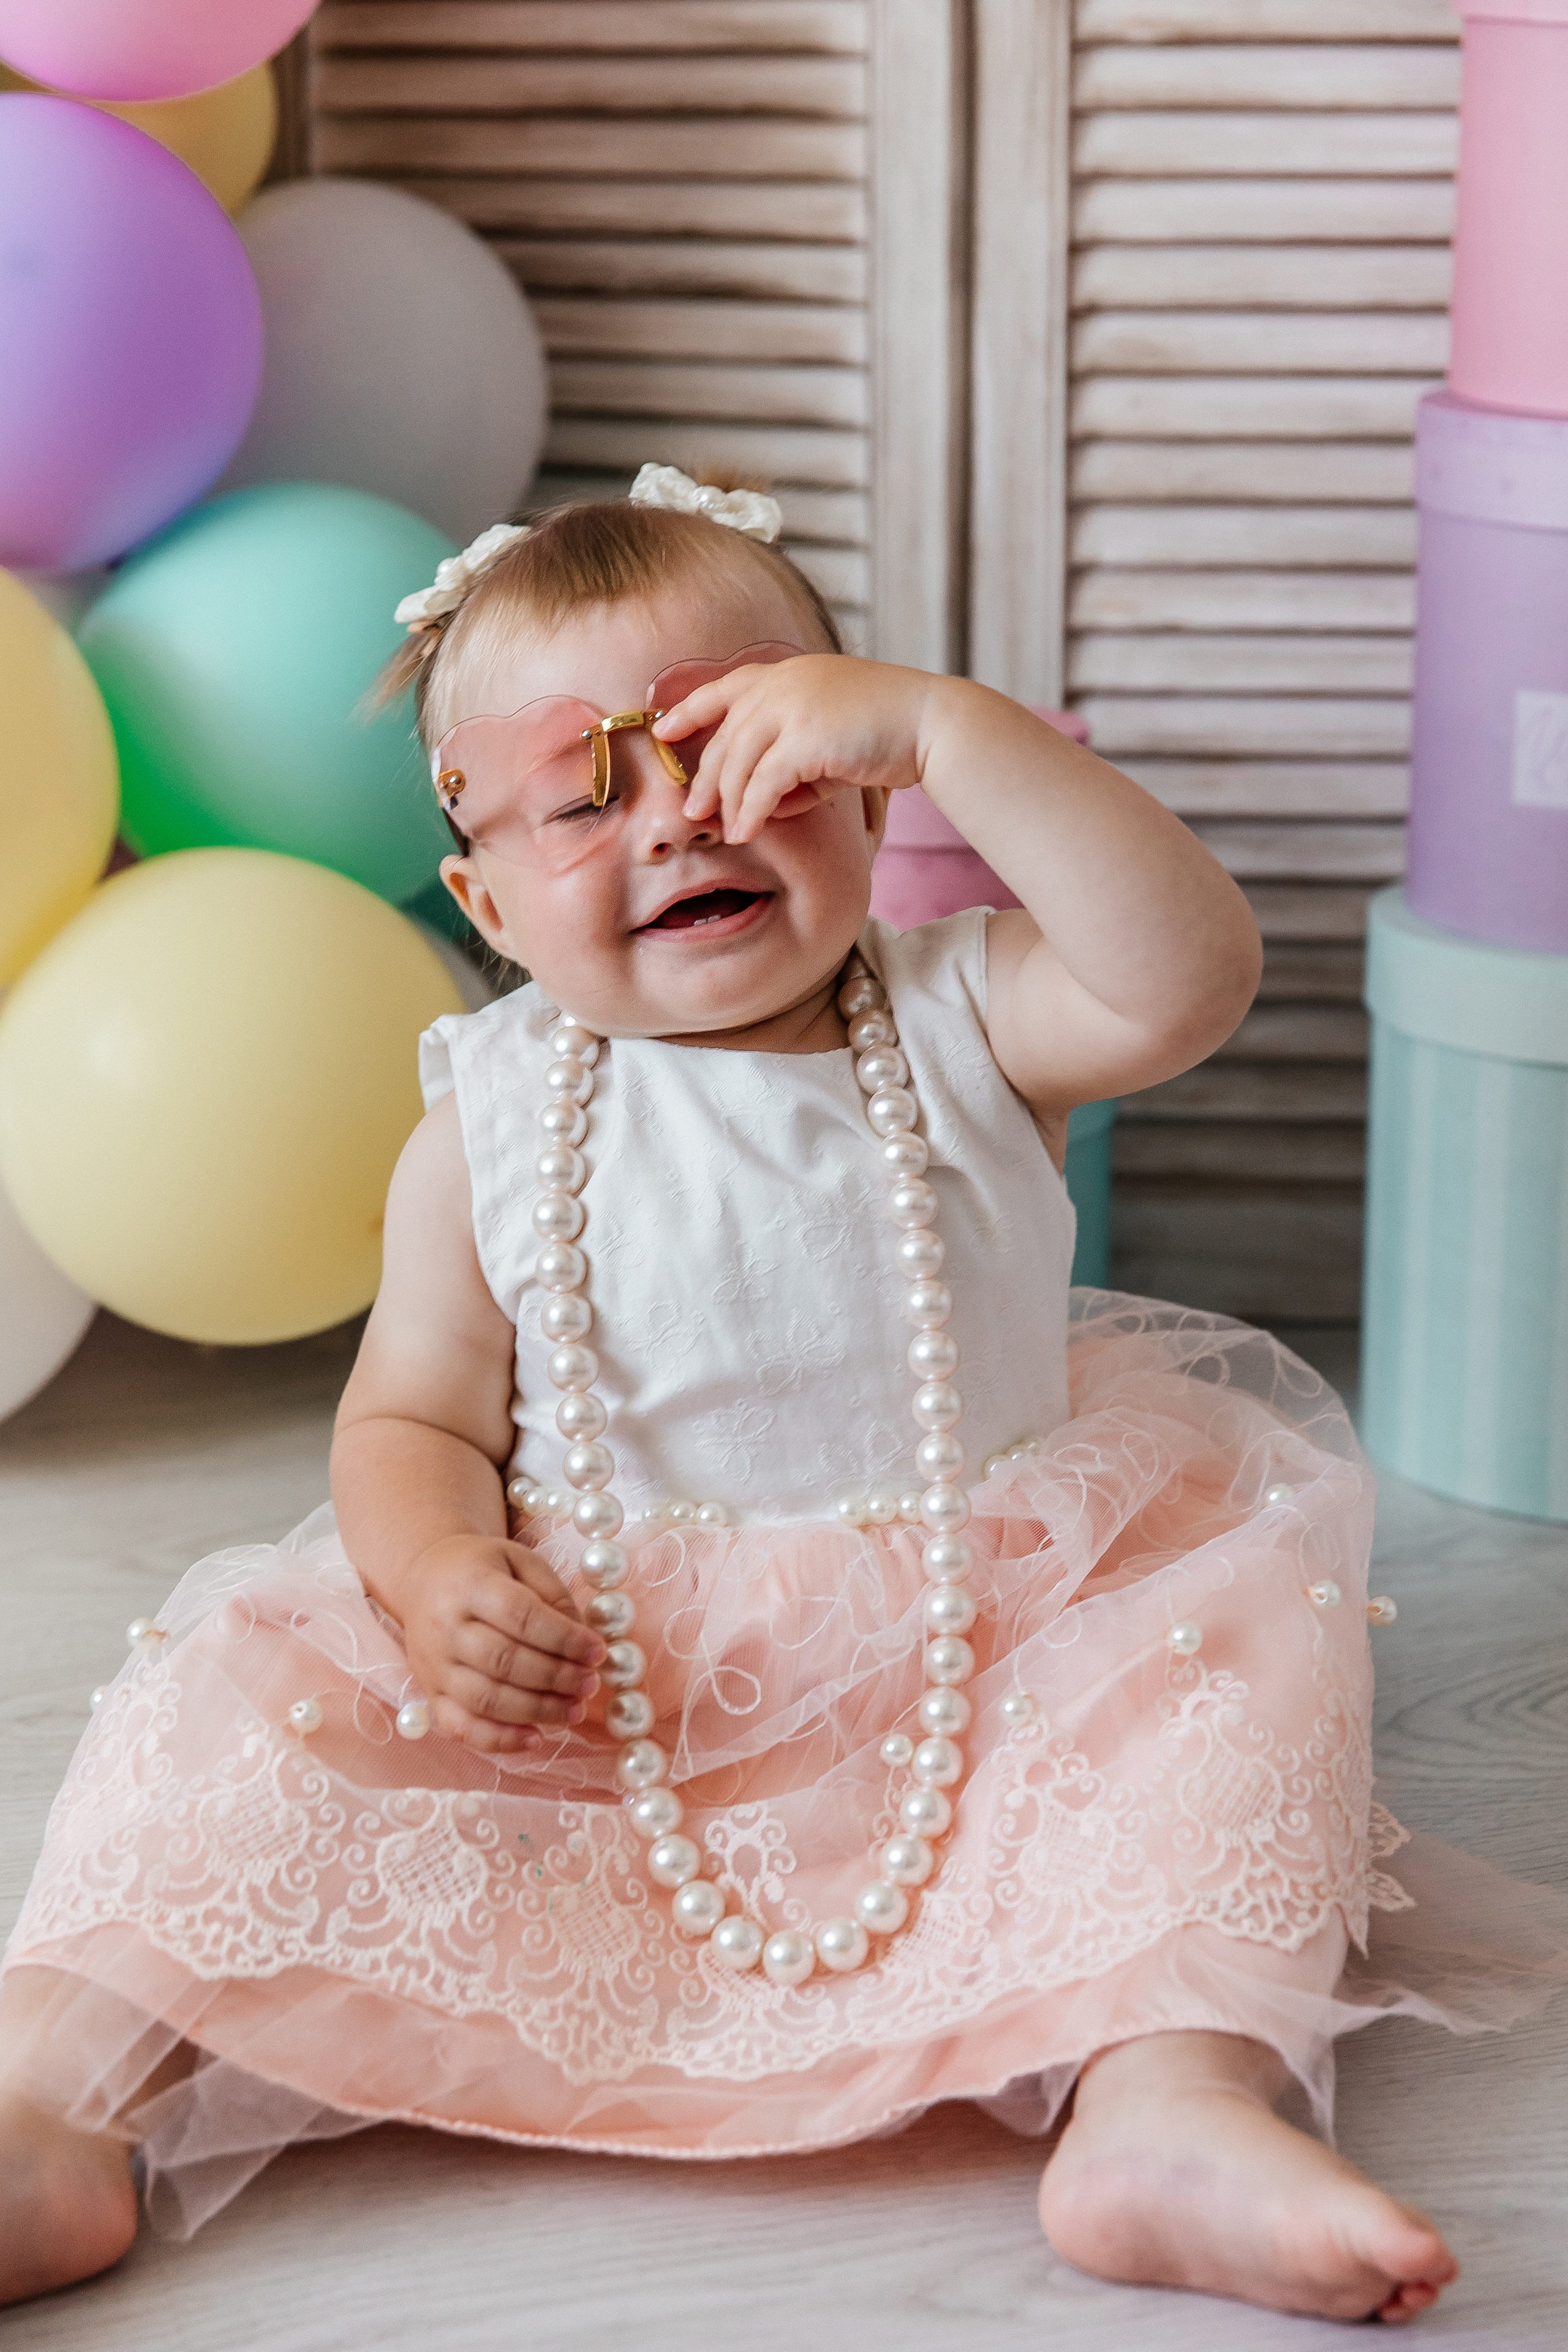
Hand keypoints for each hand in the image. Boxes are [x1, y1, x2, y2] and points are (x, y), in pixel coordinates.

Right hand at [399, 1533, 605, 1756]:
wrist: (423, 1580)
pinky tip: (536, 1738)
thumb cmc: (483, 1569)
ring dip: (537, 1711)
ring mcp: (434, 1666)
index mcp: (470, 1584)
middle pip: (503, 1661)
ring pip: (486, 1699)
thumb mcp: (520, 1561)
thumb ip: (553, 1596)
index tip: (598, 1652)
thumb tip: (584, 1643)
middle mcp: (445, 1627)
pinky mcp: (431, 1695)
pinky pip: (462, 1728)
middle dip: (556, 1677)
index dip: (563, 1638)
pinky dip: (500, 1740)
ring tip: (575, 1709)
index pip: (520, 1616)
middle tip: (590, 1684)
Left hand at [654, 653, 934, 843]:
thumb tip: (761, 807)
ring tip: (726, 831)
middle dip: (705, 776)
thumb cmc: (886, 733)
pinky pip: (763, 784)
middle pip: (725, 735)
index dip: (688, 710)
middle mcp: (782, 683)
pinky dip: (752, 812)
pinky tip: (746, 832)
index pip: (724, 689)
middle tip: (693, 810)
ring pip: (739, 762)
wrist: (930, 723)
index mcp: (787, 673)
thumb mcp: (829, 743)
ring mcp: (792, 706)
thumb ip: (792, 767)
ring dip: (729, 801)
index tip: (662, 731)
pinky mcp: (805, 737)